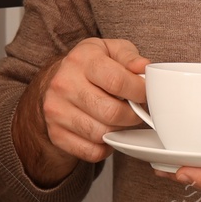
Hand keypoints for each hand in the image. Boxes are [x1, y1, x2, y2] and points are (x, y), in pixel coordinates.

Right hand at [13, 37, 150, 186]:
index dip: (139, 91)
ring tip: (120, 119)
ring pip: (102, 134)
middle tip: (135, 110)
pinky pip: (91, 151)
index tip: (145, 94)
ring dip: (119, 130)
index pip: (117, 81)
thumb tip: (144, 68)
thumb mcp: (110, 50)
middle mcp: (64, 84)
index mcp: (81, 60)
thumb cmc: (90, 65)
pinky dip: (105, 147)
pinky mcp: (56, 133)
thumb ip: (129, 57)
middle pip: (111, 112)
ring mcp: (57, 111)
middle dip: (132, 115)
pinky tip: (106, 132)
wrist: (56, 80)